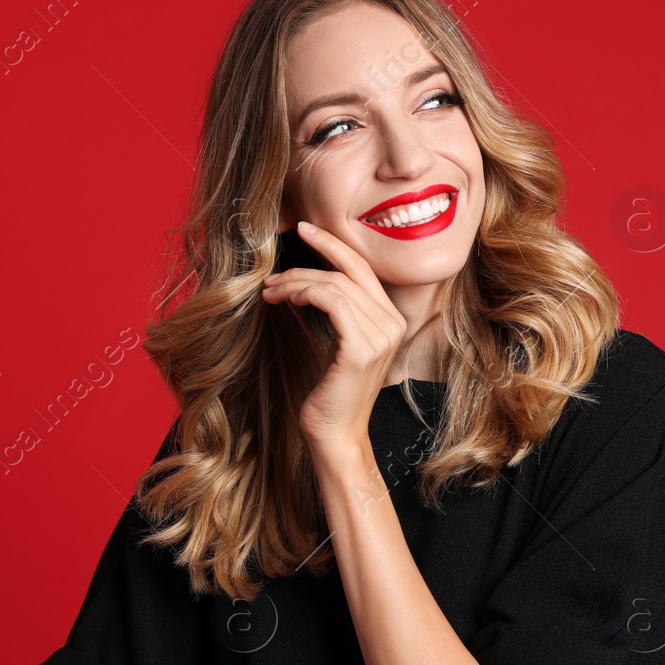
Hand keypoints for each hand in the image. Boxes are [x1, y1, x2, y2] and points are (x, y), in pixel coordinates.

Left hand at [259, 221, 407, 448]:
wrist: (336, 433)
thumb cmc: (332, 392)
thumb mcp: (339, 345)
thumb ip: (340, 314)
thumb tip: (312, 282)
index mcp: (391, 320)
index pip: (363, 270)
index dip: (334, 246)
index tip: (306, 231)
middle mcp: (393, 324)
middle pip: (351, 270)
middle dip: (314, 253)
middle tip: (281, 255)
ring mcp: (381, 335)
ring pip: (335, 285)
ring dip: (296, 282)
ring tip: (271, 291)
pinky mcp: (361, 348)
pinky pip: (332, 302)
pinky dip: (305, 293)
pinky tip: (287, 299)